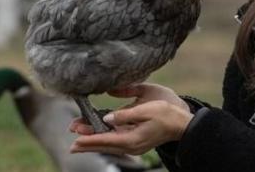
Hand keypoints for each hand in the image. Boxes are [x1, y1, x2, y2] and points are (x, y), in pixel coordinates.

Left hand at [69, 83, 193, 155]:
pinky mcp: (135, 142)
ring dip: (94, 141)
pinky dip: (104, 140)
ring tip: (79, 142)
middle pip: (104, 145)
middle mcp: (130, 146)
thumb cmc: (166, 113)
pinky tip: (98, 137)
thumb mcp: (146, 108)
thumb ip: (125, 113)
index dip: (89, 138)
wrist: (182, 123)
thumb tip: (107, 117)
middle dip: (87, 142)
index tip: (75, 139)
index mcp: (132, 138)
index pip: (105, 139)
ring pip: (108, 145)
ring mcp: (133, 145)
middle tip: (72, 143)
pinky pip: (115, 143)